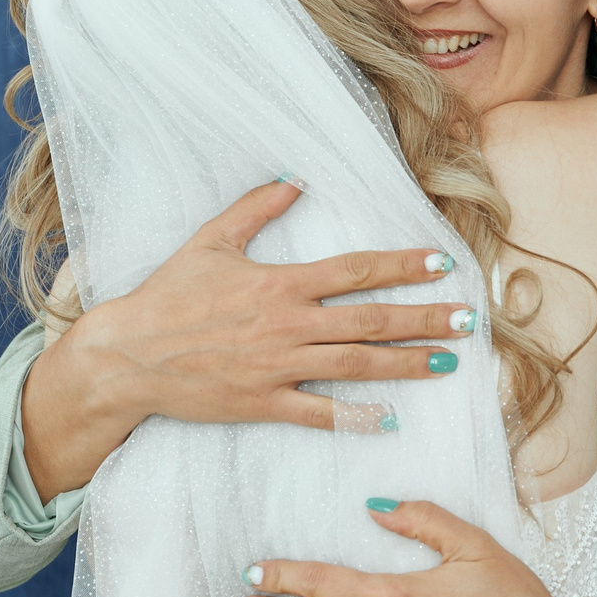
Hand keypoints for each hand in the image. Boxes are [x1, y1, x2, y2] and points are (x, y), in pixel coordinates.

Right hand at [21, 180, 478, 497]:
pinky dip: (355, 417)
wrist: (128, 356)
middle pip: (370, 320)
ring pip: (356, 365)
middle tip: (468, 319)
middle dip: (424, 318)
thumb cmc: (168, 295)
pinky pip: (319, 413)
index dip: (401, 266)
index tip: (441, 262)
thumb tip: (294, 178)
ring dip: (407, 363)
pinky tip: (390, 418)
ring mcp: (278, 368)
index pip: (354, 271)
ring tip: (449, 361)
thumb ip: (256, 208)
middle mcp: (286, 325)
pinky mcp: (263, 403)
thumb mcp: (210, 240)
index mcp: (279, 283)